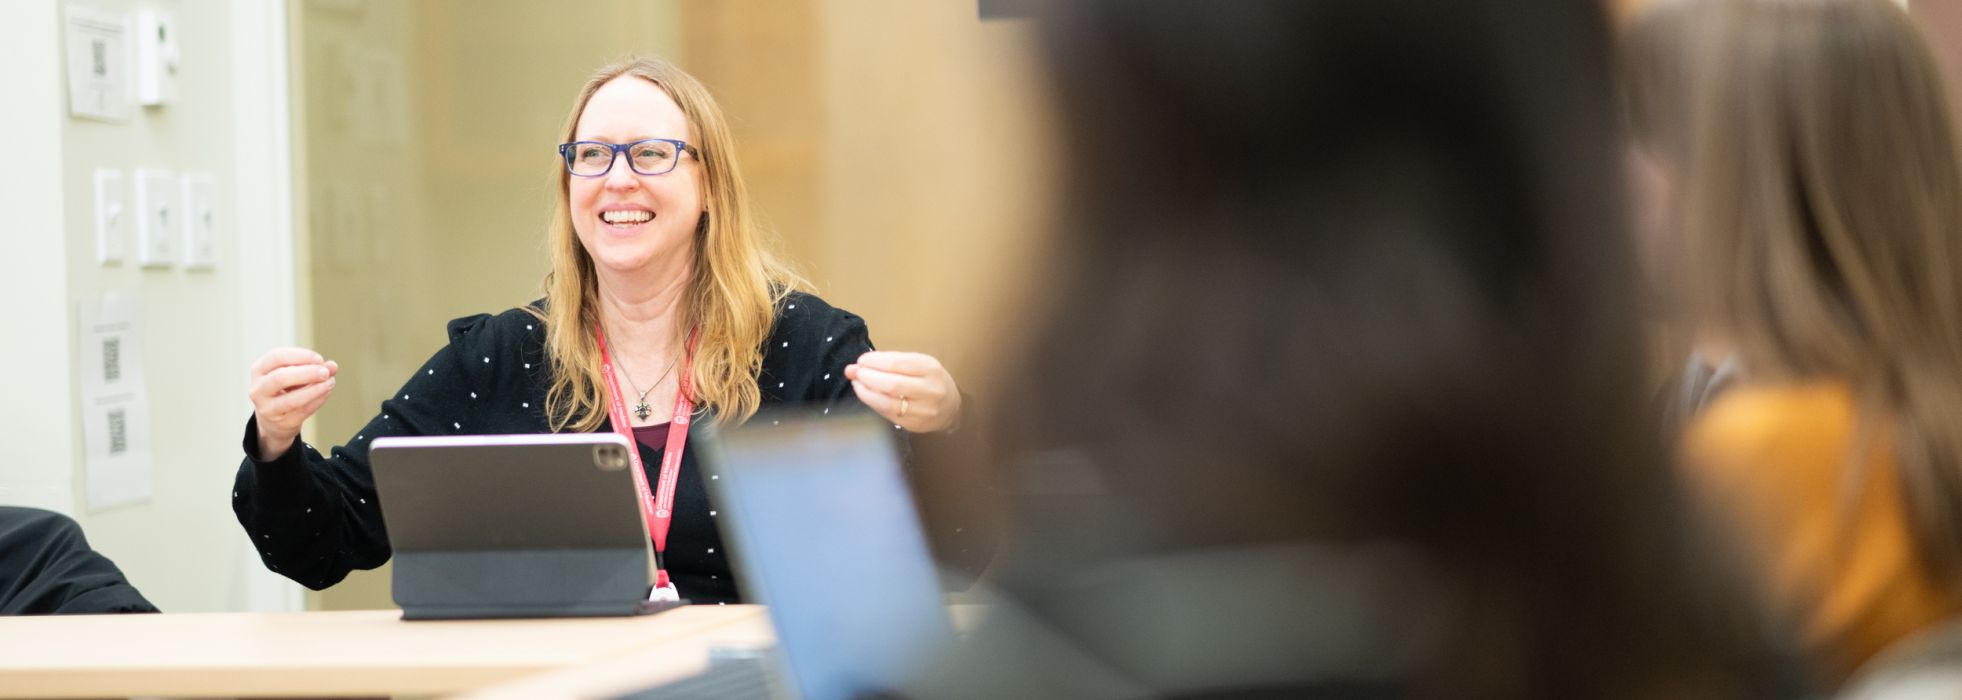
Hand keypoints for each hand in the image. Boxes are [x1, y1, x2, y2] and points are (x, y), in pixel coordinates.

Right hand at [249, 347, 338, 460]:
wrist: (274, 420)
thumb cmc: (286, 389)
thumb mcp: (295, 374)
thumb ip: (314, 367)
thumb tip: (332, 366)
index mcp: (259, 370)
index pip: (276, 357)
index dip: (300, 356)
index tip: (319, 359)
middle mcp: (258, 389)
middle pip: (280, 378)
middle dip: (306, 373)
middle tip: (325, 372)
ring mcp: (267, 409)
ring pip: (291, 399)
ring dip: (315, 389)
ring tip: (330, 381)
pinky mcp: (282, 423)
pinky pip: (303, 411)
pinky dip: (318, 400)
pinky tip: (327, 391)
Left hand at [845, 351, 961, 432]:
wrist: (951, 408)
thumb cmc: (930, 381)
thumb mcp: (917, 364)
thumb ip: (888, 362)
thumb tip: (856, 366)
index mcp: (930, 369)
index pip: (896, 363)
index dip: (874, 361)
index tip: (862, 361)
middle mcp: (929, 390)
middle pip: (891, 384)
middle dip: (867, 377)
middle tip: (855, 373)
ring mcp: (923, 410)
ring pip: (887, 403)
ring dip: (866, 393)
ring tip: (857, 384)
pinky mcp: (914, 425)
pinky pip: (887, 414)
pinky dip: (873, 403)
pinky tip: (867, 396)